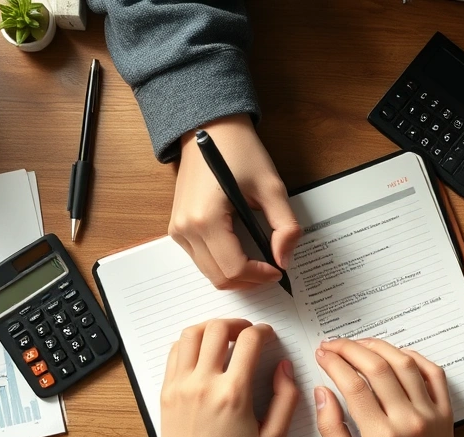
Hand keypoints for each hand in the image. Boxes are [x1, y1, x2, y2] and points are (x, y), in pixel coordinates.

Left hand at [160, 319, 298, 436]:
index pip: (249, 341)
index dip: (263, 331)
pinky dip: (190, 342)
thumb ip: (287, 399)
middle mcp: (204, 383)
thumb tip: (284, 367)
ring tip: (224, 336)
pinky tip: (203, 351)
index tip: (268, 336)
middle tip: (247, 333)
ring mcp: (181, 385)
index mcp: (233, 394)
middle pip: (218, 328)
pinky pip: (175, 351)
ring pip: (192, 333)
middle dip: (238, 324)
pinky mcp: (167, 390)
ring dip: (211, 327)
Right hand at [171, 114, 301, 288]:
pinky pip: (201, 259)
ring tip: (258, 260)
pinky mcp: (178, 228)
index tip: (278, 268)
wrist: (211, 129)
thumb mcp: (272, 187)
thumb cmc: (239, 151)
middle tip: (271, 268)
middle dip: (249, 280)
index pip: (234, 268)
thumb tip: (285, 258)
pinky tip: (241, 250)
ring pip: (209, 273)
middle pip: (219, 278)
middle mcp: (187, 229)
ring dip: (235, 274)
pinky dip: (222, 263)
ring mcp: (179, 230)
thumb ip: (284, 226)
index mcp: (207, 219)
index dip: (260, 275)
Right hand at [314, 338, 460, 436]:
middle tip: (334, 344)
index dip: (334, 364)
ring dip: (379, 346)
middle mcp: (408, 421)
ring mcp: (430, 413)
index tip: (322, 355)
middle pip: (378, 368)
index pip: (354, 386)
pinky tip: (394, 353)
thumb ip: (330, 428)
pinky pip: (433, 372)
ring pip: (405, 363)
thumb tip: (321, 391)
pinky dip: (414, 356)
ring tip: (359, 344)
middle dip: (351, 349)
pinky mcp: (445, 410)